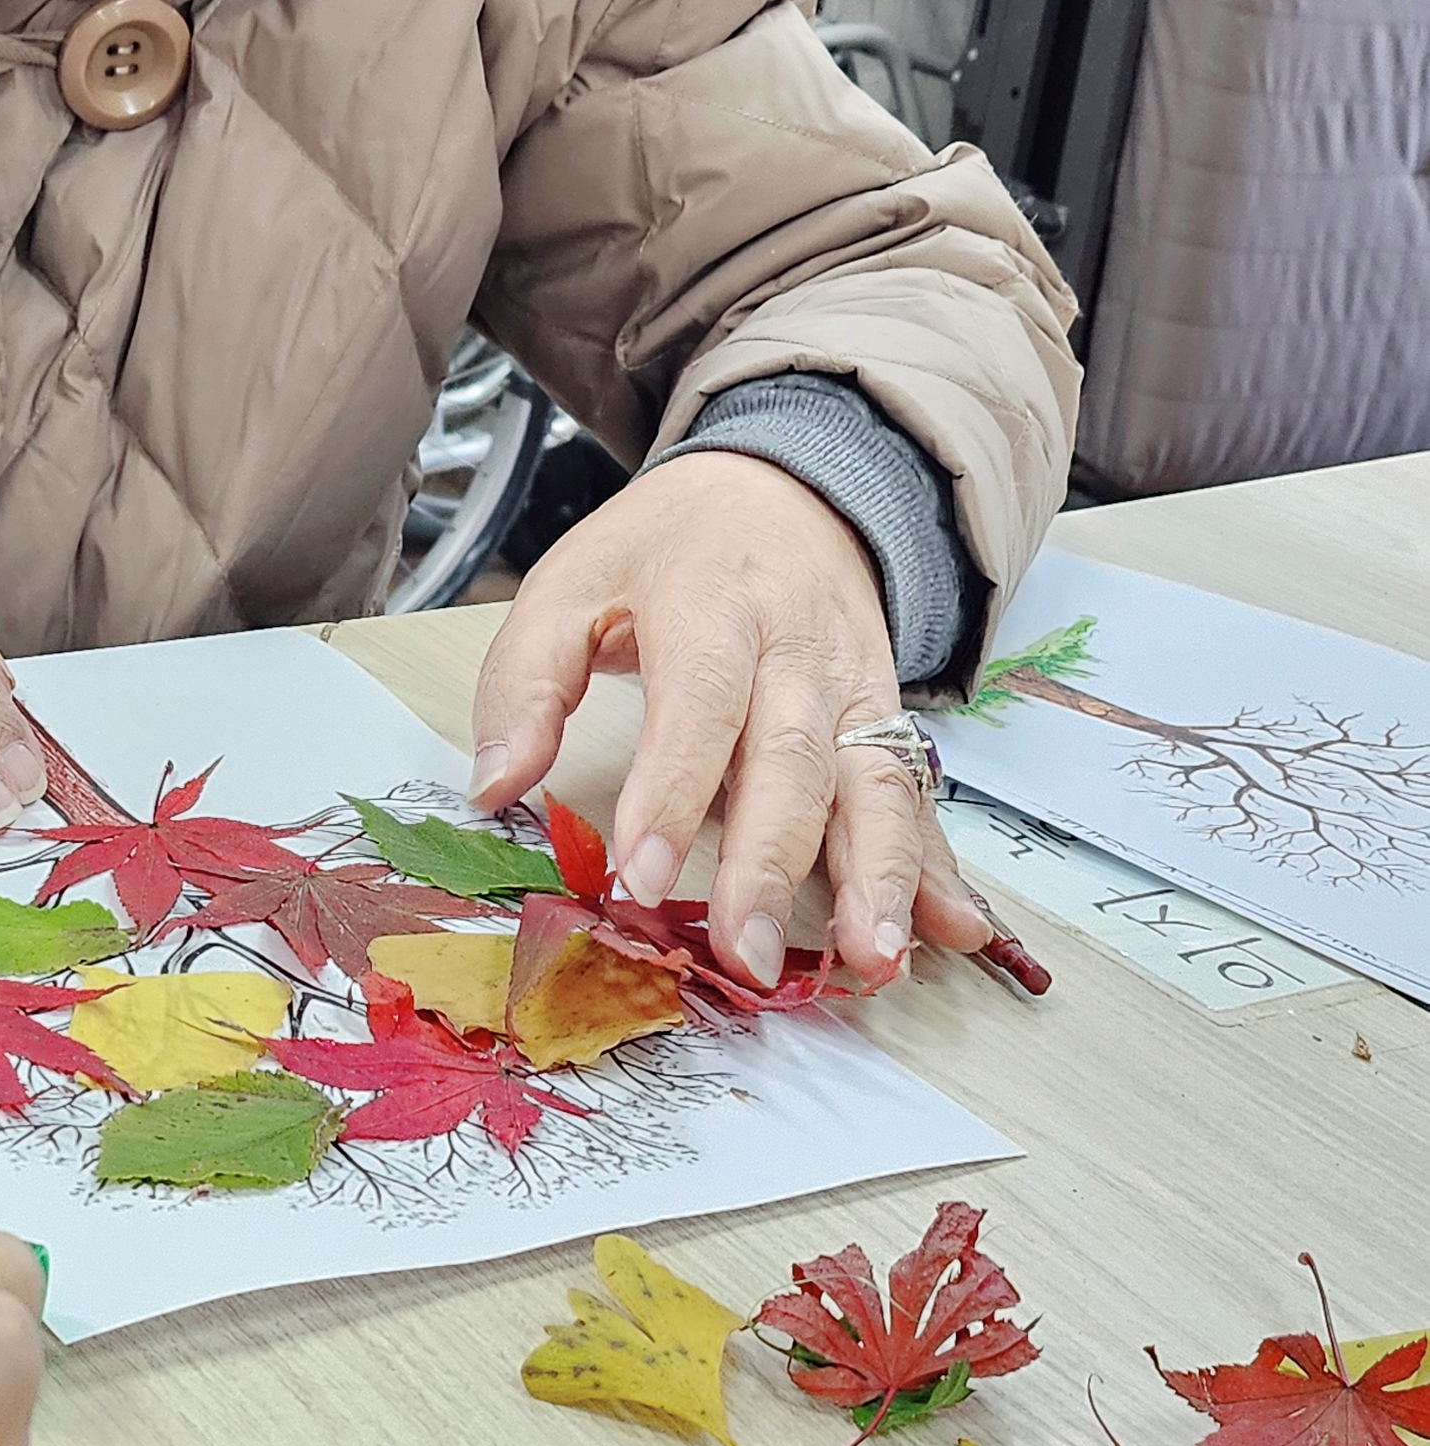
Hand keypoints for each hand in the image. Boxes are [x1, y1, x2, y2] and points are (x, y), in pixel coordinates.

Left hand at [469, 453, 990, 990]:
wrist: (790, 483)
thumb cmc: (669, 549)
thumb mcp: (571, 581)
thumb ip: (524, 682)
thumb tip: (492, 787)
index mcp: (711, 601)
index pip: (698, 701)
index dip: (673, 792)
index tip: (642, 879)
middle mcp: (798, 646)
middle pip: (793, 759)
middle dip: (772, 865)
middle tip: (747, 956)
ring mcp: (855, 684)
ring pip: (875, 783)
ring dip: (880, 879)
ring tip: (872, 962)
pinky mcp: (888, 716)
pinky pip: (916, 794)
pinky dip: (939, 866)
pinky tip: (953, 929)